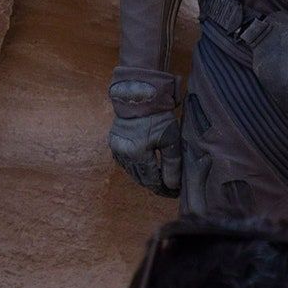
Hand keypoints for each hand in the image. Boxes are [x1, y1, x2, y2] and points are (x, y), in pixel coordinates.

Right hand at [109, 66, 181, 196]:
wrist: (138, 94)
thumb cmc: (157, 115)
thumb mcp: (170, 138)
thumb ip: (172, 164)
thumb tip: (172, 185)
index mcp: (137, 154)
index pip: (152, 181)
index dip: (164, 189)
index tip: (174, 192)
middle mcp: (123, 154)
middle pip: (141, 178)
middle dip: (155, 184)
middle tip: (169, 187)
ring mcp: (116, 149)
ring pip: (132, 171)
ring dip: (145, 177)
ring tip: (159, 179)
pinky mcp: (113, 142)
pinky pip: (124, 162)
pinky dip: (135, 167)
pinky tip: (144, 167)